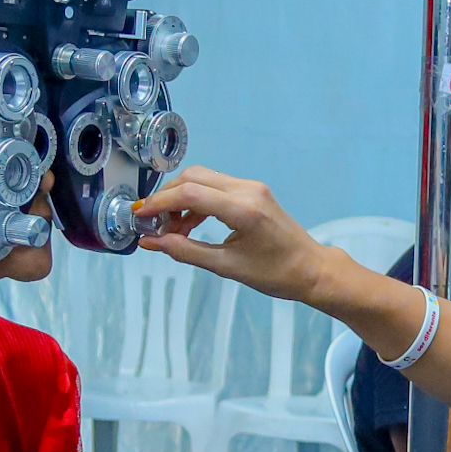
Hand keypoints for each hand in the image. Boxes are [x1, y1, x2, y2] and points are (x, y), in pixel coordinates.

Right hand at [133, 167, 338, 305]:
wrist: (311, 268)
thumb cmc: (275, 273)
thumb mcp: (226, 267)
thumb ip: (185, 251)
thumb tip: (150, 243)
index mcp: (243, 209)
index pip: (190, 194)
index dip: (159, 203)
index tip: (139, 216)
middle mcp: (247, 189)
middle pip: (193, 178)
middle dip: (166, 197)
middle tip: (152, 223)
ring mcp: (252, 187)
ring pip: (203, 179)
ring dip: (180, 198)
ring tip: (170, 230)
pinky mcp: (253, 191)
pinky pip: (215, 186)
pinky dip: (196, 201)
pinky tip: (189, 225)